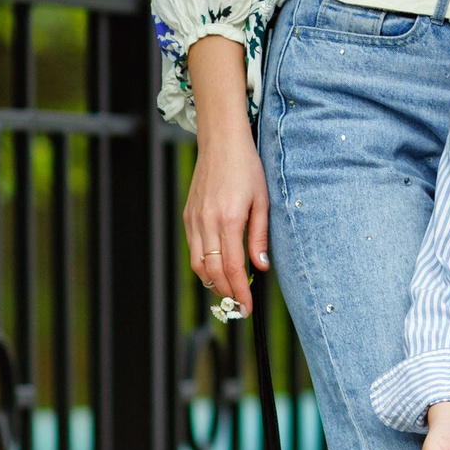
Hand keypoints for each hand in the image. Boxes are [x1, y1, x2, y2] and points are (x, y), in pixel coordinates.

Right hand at [181, 116, 270, 312]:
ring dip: (213, 283)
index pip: (233, 268)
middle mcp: (208, 223)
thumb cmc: (246, 168)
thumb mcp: (262, 200)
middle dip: (227, 293)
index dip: (240, 292)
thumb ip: (259, 236)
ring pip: (199, 265)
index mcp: (230, 220)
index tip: (248, 307)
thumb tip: (261, 267)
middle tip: (240, 305)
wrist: (221, 142)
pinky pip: (193, 250)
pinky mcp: (187, 216)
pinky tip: (217, 268)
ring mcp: (194, 220)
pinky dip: (204, 266)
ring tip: (230, 290)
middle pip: (213, 272)